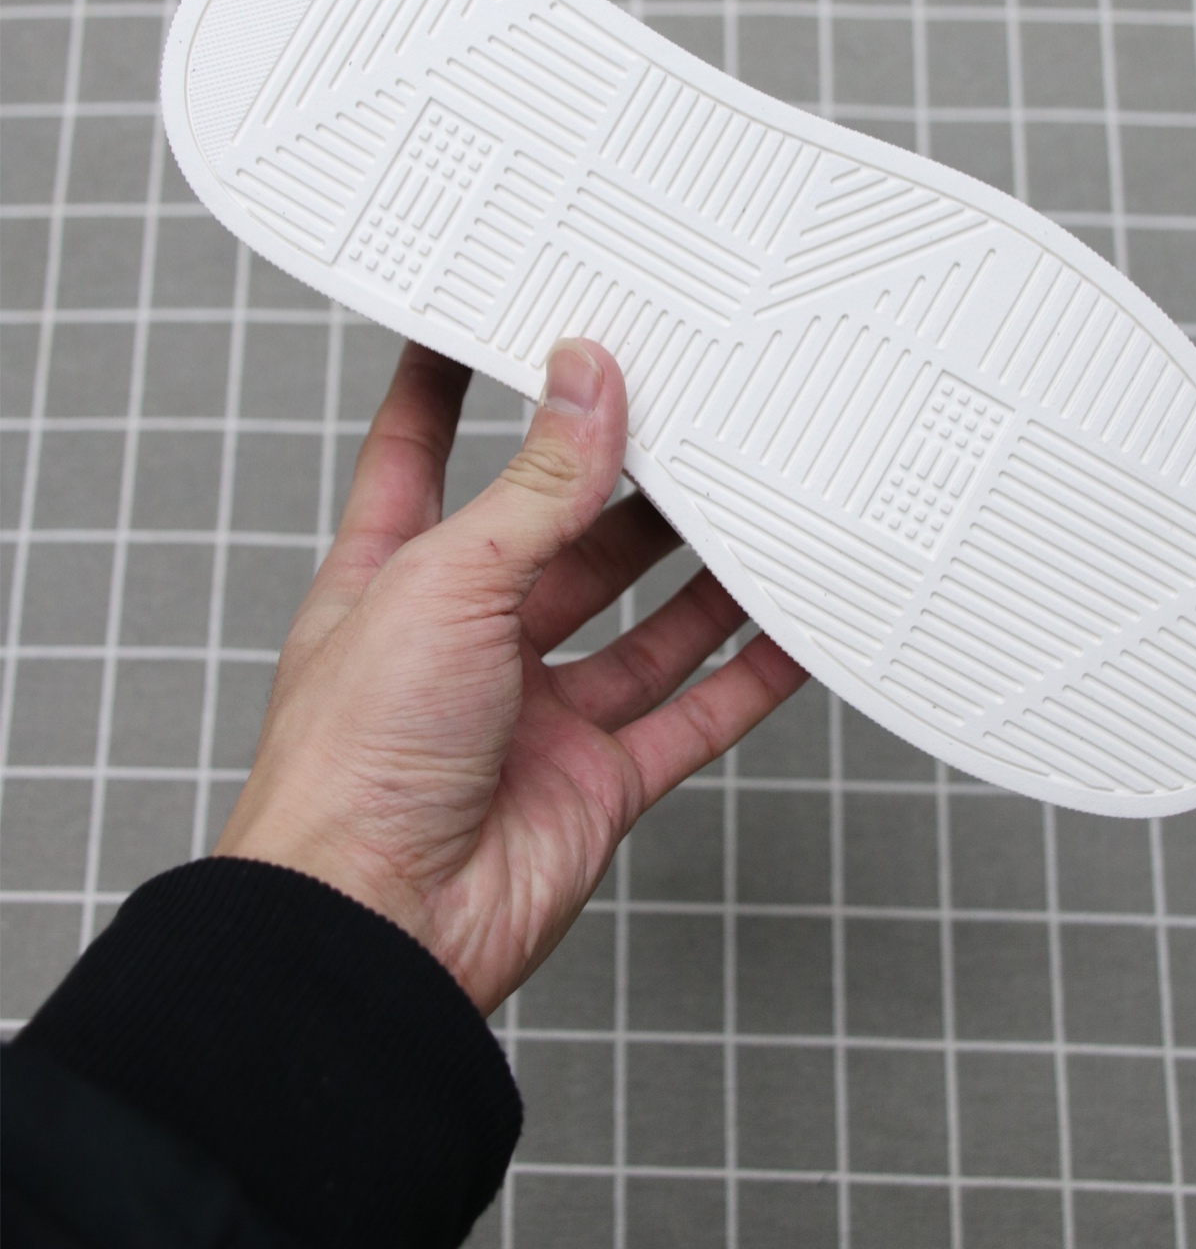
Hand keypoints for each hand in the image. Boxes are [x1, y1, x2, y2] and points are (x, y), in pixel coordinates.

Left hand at [215, 338, 806, 1013]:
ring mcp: (534, 712)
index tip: (495, 316)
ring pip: (638, 621)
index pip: (419, 450)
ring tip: (759, 498)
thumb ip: (534, 491)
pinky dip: (747, 674)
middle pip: (558, 534)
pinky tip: (792, 630)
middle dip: (618, 477)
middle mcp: (466, 638)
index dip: (450, 380)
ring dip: (698, 568)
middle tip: (687, 409)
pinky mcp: (595, 780)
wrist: (373, 932)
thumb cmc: (350, 765)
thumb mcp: (442, 585)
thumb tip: (585, 384)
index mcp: (393, 578)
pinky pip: (690, 712)